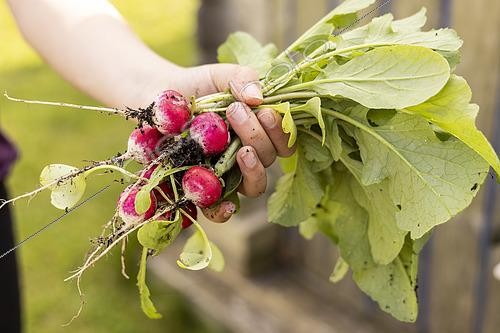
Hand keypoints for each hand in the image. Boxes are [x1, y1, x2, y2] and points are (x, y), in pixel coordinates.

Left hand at [180, 64, 294, 222]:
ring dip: (253, 170)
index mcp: (260, 132)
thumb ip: (242, 79)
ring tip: (242, 151)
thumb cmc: (196, 86)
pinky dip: (224, 210)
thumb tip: (257, 98)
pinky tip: (225, 203)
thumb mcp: (221, 76)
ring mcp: (226, 174)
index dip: (281, 132)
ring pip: (254, 186)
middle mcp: (248, 156)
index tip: (265, 112)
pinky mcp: (201, 188)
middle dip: (257, 136)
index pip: (284, 142)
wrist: (156, 97)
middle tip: (235, 111)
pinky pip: (217, 209)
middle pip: (268, 159)